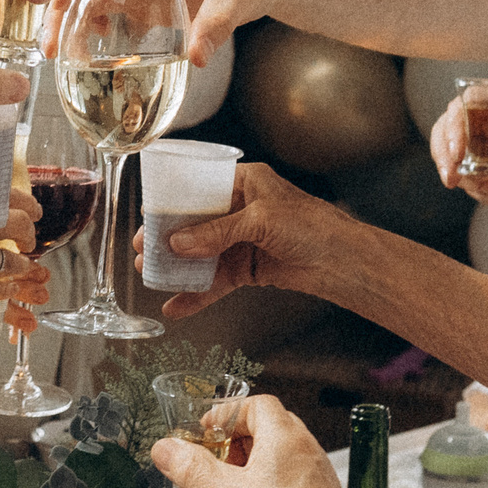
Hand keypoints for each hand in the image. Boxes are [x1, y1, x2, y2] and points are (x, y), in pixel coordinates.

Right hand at [0, 190, 50, 307]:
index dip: (29, 205)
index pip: (13, 198)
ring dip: (23, 263)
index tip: (32, 210)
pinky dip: (5, 287)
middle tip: (28, 237)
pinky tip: (8, 287)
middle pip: (21, 227)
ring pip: (13, 261)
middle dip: (30, 233)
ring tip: (22, 263)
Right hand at [139, 162, 369, 318]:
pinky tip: (178, 305)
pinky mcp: (249, 268)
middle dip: (169, 238)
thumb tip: (178, 243)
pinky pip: (217, 280)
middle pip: (196, 223)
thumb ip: (217, 232)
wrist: (343, 261)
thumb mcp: (260, 220)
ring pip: (203, 254)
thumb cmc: (313, 226)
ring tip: (153, 276)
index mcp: (245, 182)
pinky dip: (198, 293)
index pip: (200, 188)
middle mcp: (242, 209)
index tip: (149, 217)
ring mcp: (244, 240)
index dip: (173, 203)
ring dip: (179, 267)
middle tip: (144, 250)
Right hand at [151, 394, 362, 487]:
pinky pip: (292, 477)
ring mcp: (318, 474)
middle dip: (237, 439)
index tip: (207, 430)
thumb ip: (191, 469)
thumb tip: (165, 448)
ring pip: (280, 453)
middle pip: (269, 426)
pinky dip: (270, 483)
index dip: (227, 413)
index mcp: (285, 437)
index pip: (256, 404)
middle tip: (216, 459)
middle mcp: (307, 449)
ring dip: (253, 463)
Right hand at [432, 79, 487, 205]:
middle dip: (448, 160)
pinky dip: (487, 193)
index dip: (453, 130)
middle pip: (447, 134)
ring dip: (473, 183)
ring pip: (458, 162)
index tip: (458, 155)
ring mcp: (486, 140)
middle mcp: (483, 116)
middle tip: (454, 181)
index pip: (461, 108)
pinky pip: (476, 179)